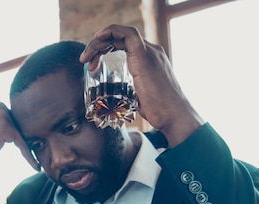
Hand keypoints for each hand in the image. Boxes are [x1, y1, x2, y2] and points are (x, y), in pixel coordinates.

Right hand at [0, 101, 38, 203]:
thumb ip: (4, 121)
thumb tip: (22, 122)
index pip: (15, 120)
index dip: (19, 134)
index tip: (28, 146)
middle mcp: (0, 106)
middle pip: (20, 126)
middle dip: (24, 140)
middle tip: (32, 157)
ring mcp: (4, 116)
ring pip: (22, 135)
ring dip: (27, 149)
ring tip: (34, 163)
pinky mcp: (7, 129)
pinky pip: (23, 143)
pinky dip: (29, 156)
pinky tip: (35, 166)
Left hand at [79, 24, 203, 146]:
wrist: (174, 116)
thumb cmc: (159, 112)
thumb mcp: (140, 98)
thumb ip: (130, 92)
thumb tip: (116, 102)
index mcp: (149, 60)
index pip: (125, 45)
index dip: (105, 49)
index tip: (92, 64)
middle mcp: (151, 52)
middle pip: (120, 39)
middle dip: (98, 46)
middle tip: (84, 60)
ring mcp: (150, 53)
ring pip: (121, 35)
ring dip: (99, 42)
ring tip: (85, 57)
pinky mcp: (145, 57)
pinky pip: (128, 34)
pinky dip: (111, 32)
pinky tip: (97, 38)